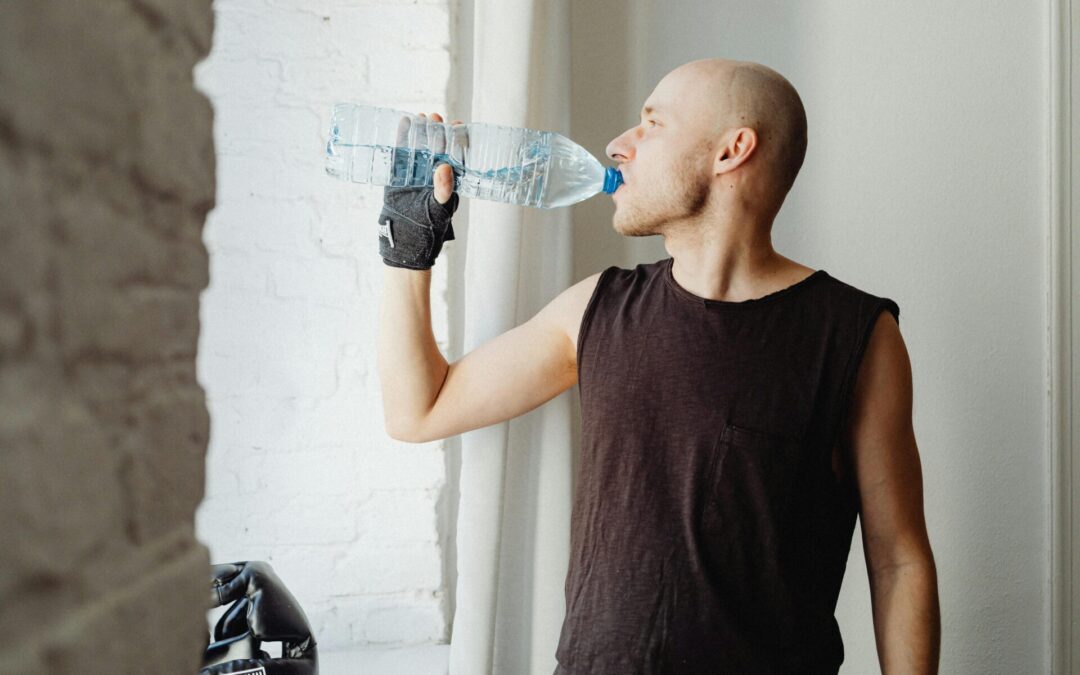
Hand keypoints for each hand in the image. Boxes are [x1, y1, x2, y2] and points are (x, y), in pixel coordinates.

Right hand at [378, 111, 463, 269]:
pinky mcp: (399, 174)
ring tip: (421, 116)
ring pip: (420, 147)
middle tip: (436, 117)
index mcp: (449, 180)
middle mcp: (434, 174)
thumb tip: (446, 166)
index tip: (458, 124)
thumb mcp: (439, 209)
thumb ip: (443, 189)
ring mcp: (417, 173)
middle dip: (438, 130)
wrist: (405, 240)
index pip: (457, 155)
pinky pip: (401, 153)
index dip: (458, 139)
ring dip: (421, 131)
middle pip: (438, 146)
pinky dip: (402, 138)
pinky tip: (403, 122)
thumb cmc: (428, 228)